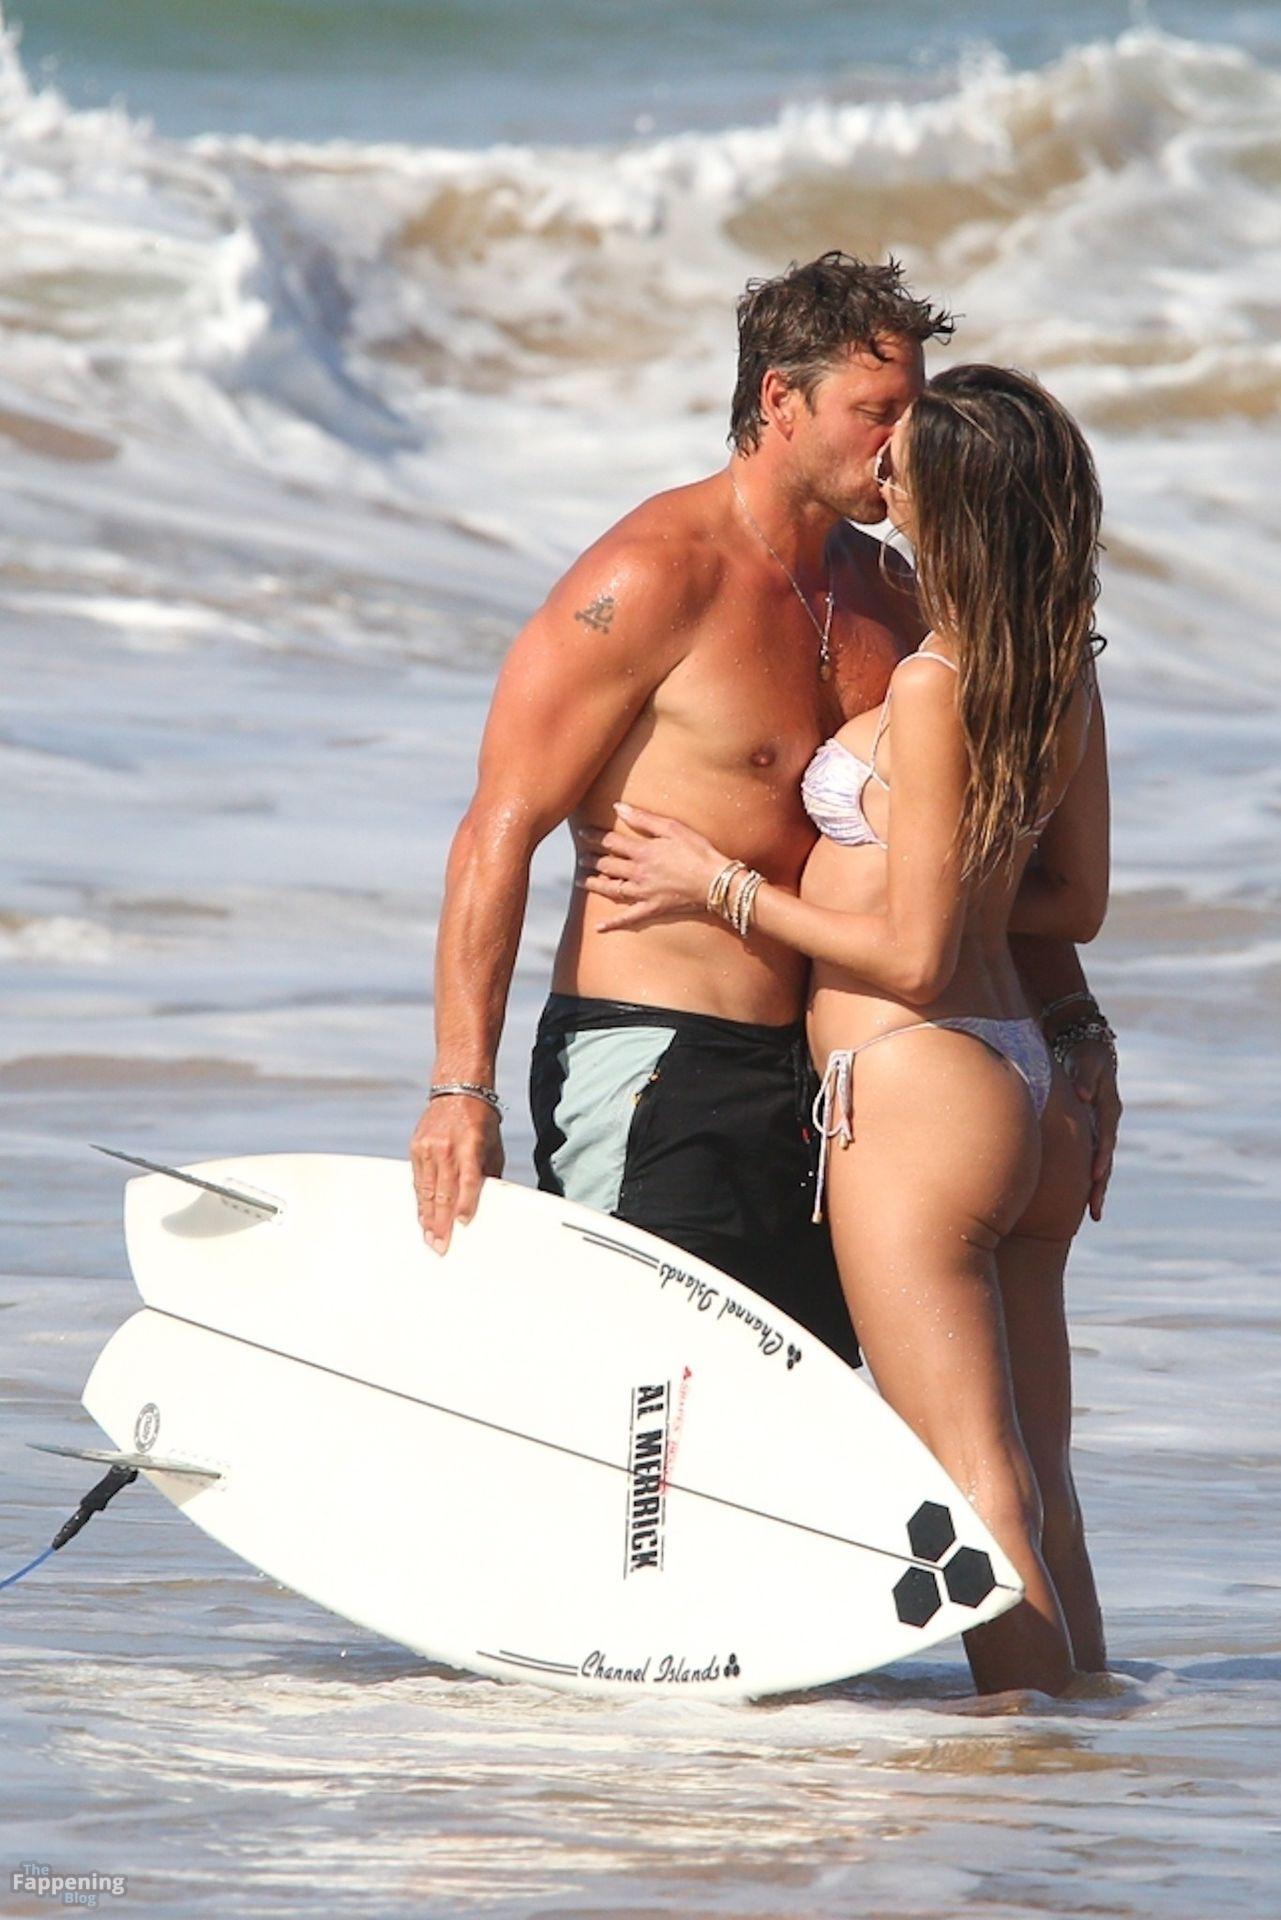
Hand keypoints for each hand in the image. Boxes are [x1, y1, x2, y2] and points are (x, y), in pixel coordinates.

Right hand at [409, 1094, 503, 1254]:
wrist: (457, 1089)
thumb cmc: (481, 1121)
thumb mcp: (493, 1146)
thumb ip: (489, 1174)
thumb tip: (490, 1203)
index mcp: (471, 1145)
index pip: (468, 1179)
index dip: (466, 1203)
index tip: (463, 1223)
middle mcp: (447, 1147)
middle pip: (443, 1191)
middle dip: (442, 1222)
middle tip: (441, 1245)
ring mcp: (428, 1147)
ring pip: (427, 1190)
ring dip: (428, 1217)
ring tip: (430, 1238)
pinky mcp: (416, 1147)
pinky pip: (418, 1180)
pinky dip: (420, 1201)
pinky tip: (423, 1216)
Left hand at [577, 802, 727, 931]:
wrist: (716, 881)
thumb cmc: (698, 851)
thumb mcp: (673, 828)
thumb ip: (644, 818)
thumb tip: (619, 807)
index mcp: (643, 851)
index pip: (611, 842)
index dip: (595, 836)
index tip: (583, 833)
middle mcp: (638, 873)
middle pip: (607, 865)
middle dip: (591, 859)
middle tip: (582, 857)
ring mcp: (643, 893)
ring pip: (611, 889)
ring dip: (594, 884)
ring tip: (581, 881)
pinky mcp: (652, 909)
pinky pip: (628, 918)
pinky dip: (612, 923)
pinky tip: (598, 927)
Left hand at [1060, 1038, 1120, 1220]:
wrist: (1087, 1048)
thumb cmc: (1085, 1054)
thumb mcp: (1087, 1060)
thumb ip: (1085, 1076)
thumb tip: (1083, 1095)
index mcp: (1108, 1108)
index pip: (1106, 1137)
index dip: (1102, 1157)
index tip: (1095, 1176)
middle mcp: (1107, 1123)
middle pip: (1106, 1158)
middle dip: (1101, 1186)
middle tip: (1094, 1211)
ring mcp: (1100, 1129)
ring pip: (1100, 1163)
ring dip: (1096, 1189)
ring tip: (1092, 1215)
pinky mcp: (1089, 1131)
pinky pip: (1088, 1157)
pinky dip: (1086, 1177)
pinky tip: (1080, 1198)